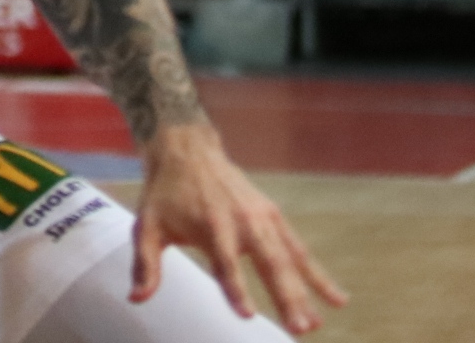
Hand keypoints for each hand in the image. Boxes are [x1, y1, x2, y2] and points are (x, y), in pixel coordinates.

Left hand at [131, 122, 345, 333]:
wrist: (188, 149)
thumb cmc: (165, 193)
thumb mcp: (147, 225)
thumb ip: (145, 264)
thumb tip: (136, 299)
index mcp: (210, 225)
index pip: (225, 263)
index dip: (236, 289)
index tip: (247, 315)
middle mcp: (242, 221)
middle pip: (267, 263)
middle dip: (285, 297)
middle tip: (298, 330)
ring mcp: (262, 218)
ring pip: (289, 259)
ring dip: (304, 292)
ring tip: (316, 325)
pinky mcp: (273, 216)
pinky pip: (299, 249)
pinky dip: (318, 274)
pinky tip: (337, 299)